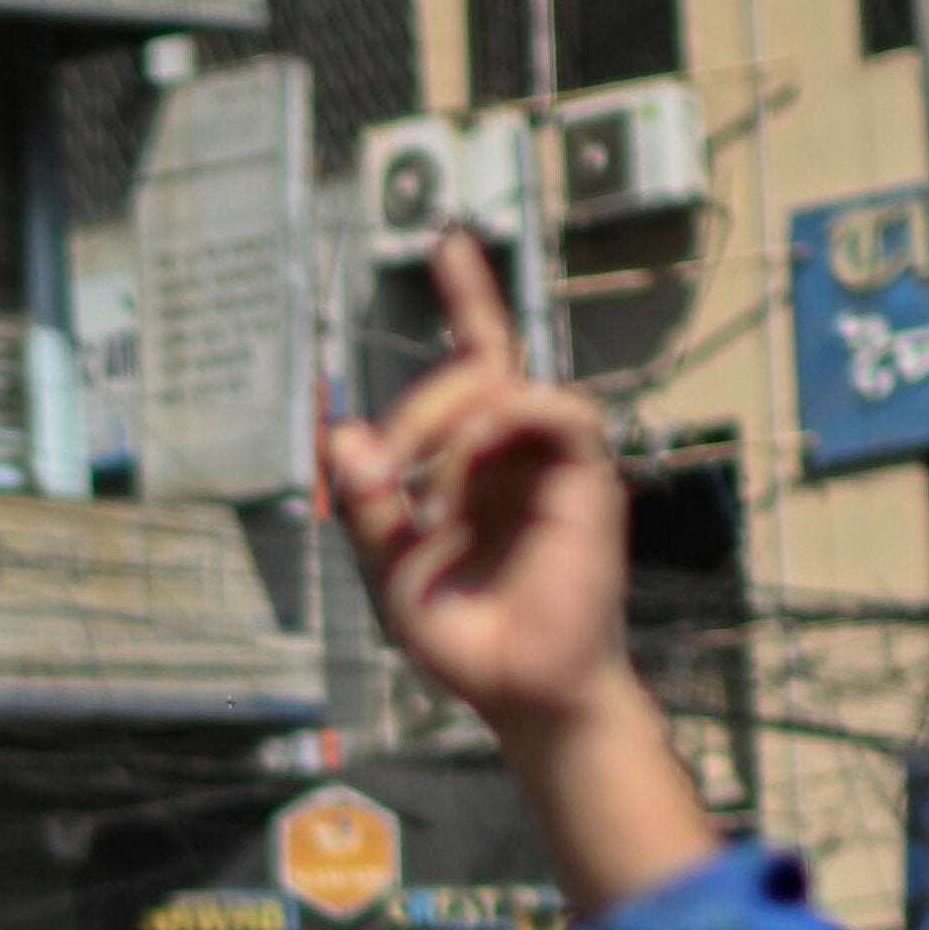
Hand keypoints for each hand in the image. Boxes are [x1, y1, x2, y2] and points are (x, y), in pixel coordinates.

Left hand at [322, 237, 635, 746]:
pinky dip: (514, 415)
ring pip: (507, 386)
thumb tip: (341, 435)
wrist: (520, 691)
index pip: (475, 362)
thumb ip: (369, 503)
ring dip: (453, 415)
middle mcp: (518, 452)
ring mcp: (554, 463)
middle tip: (381, 469)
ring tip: (430, 483)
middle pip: (473, 373)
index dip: (468, 297)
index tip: (450, 238)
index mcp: (477, 464)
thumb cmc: (465, 639)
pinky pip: (560, 413)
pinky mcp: (587, 481)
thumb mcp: (393, 567)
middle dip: (419, 408)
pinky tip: (478, 449)